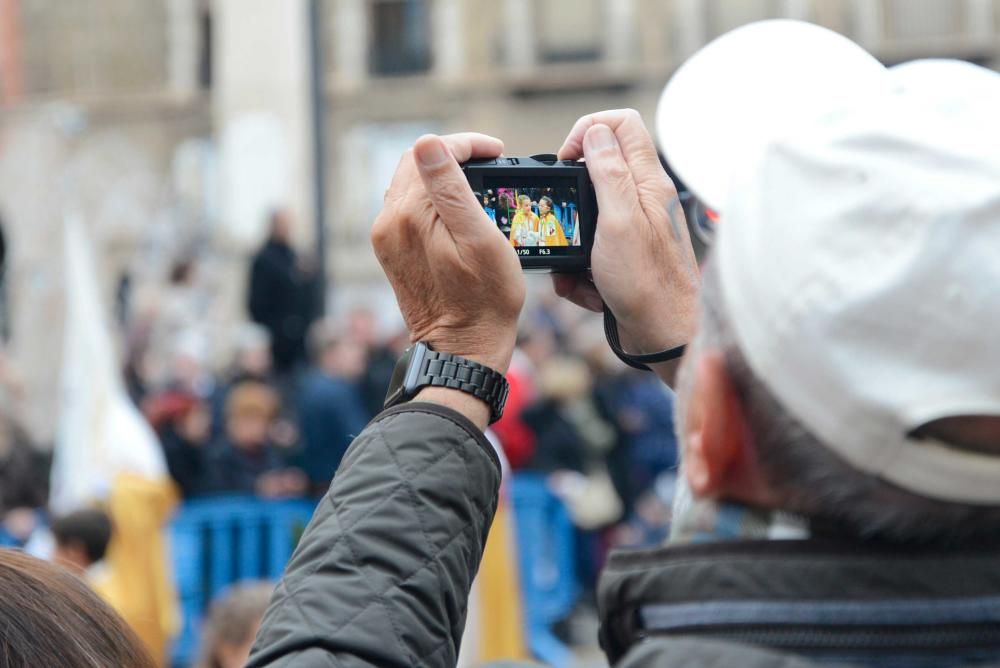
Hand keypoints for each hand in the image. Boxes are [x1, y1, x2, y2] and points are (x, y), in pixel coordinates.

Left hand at [373, 134, 524, 424]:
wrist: (462, 348)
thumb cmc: (484, 299)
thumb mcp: (479, 239)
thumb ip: (451, 188)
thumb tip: (428, 142)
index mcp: (409, 214)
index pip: (432, 152)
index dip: (467, 144)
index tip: (497, 151)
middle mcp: (389, 222)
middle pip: (417, 164)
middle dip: (454, 156)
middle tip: (489, 163)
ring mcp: (387, 238)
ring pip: (411, 184)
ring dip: (441, 177)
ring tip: (477, 184)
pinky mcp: (392, 251)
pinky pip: (408, 208)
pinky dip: (431, 199)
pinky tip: (456, 210)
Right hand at [554, 109, 699, 381]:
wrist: (665, 337)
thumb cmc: (647, 283)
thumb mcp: (619, 221)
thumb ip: (609, 173)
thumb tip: (596, 131)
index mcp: (648, 182)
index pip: (622, 124)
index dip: (588, 130)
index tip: (567, 159)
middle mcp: (645, 200)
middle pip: (601, 169)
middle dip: (573, 192)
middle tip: (563, 214)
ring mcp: (636, 230)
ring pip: (590, 216)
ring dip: (573, 240)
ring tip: (573, 266)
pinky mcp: (625, 258)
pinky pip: (592, 253)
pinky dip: (581, 271)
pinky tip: (586, 289)